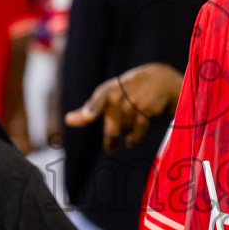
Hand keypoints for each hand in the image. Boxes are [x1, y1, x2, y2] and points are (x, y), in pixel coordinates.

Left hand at [65, 63, 183, 152]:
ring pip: (124, 129)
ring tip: (128, 131)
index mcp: (107, 91)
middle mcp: (119, 95)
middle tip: (110, 149)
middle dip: (111, 140)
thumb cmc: (128, 91)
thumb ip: (89, 109)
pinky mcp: (148, 108)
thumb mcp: (110, 95)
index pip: (99, 99)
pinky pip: (137, 131)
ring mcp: (134, 102)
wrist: (160, 81)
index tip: (88, 116)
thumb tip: (68, 120)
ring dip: (125, 133)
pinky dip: (134, 139)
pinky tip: (131, 141)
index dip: (93, 108)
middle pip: (112, 128)